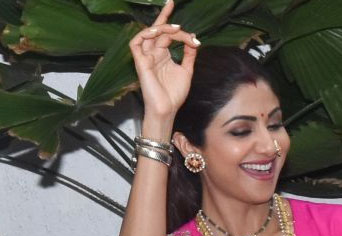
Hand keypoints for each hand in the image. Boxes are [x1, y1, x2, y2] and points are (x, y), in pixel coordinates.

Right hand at [129, 0, 200, 117]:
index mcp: (163, 55)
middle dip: (164, 16)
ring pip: (148, 34)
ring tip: (175, 28)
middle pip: (157, 30)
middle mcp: (153, 53)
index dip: (179, 30)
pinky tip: (157, 32)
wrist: (167, 109)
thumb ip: (189, 55)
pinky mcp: (140, 63)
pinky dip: (144, 34)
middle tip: (171, 3)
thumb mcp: (186, 71)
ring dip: (161, 27)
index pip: (168, 35)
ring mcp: (146, 57)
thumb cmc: (174, 94)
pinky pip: (136, 43)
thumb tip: (194, 41)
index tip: (194, 37)